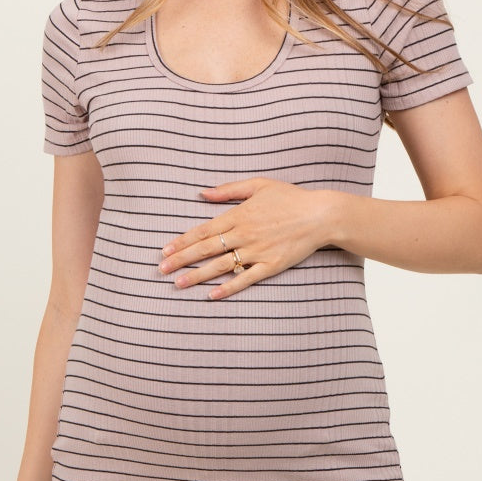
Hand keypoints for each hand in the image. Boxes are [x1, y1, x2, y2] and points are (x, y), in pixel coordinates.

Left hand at [159, 178, 335, 298]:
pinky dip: (228, 287)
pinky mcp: (271, 265)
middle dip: (181, 259)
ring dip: (197, 275)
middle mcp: (244, 234)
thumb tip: (202, 193)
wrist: (320, 215)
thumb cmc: (290, 197)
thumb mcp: (258, 185)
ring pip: (221, 265)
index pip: (203, 230)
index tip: (165, 249)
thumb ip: (228, 190)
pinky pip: (245, 279)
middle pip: (206, 249)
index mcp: (239, 215)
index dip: (182, 240)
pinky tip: (212, 295)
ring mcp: (257, 251)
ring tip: (178, 284)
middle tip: (161, 269)